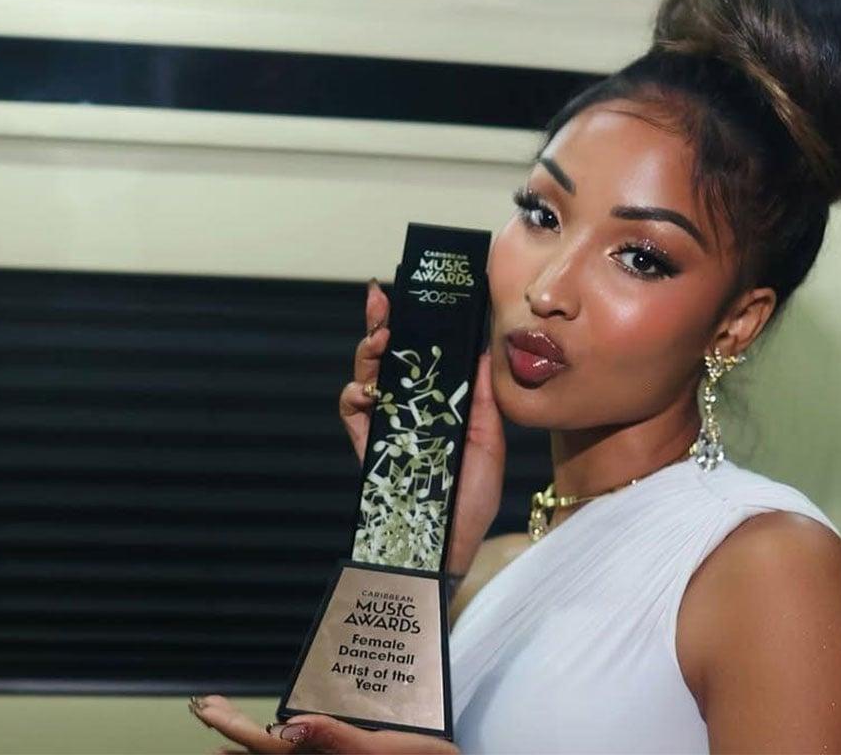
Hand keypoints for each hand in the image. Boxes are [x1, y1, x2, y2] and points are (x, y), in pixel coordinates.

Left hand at [189, 695, 458, 753]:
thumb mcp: (381, 749)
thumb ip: (336, 737)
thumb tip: (290, 725)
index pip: (264, 746)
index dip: (231, 727)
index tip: (203, 708)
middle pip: (264, 751)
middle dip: (232, 730)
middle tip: (204, 707)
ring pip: (280, 752)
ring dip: (251, 738)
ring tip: (224, 725)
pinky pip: (303, 751)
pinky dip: (281, 742)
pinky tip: (279, 734)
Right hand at [339, 278, 504, 575]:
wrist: (450, 546)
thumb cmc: (472, 498)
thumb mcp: (489, 440)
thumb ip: (482, 397)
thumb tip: (484, 350)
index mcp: (439, 404)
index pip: (423, 356)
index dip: (416, 326)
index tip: (416, 294)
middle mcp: (410, 410)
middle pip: (389, 358)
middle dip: (381, 323)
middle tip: (382, 299)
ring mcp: (386, 426)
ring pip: (367, 376)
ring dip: (369, 352)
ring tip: (381, 338)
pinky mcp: (368, 446)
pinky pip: (352, 410)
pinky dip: (354, 393)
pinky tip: (368, 386)